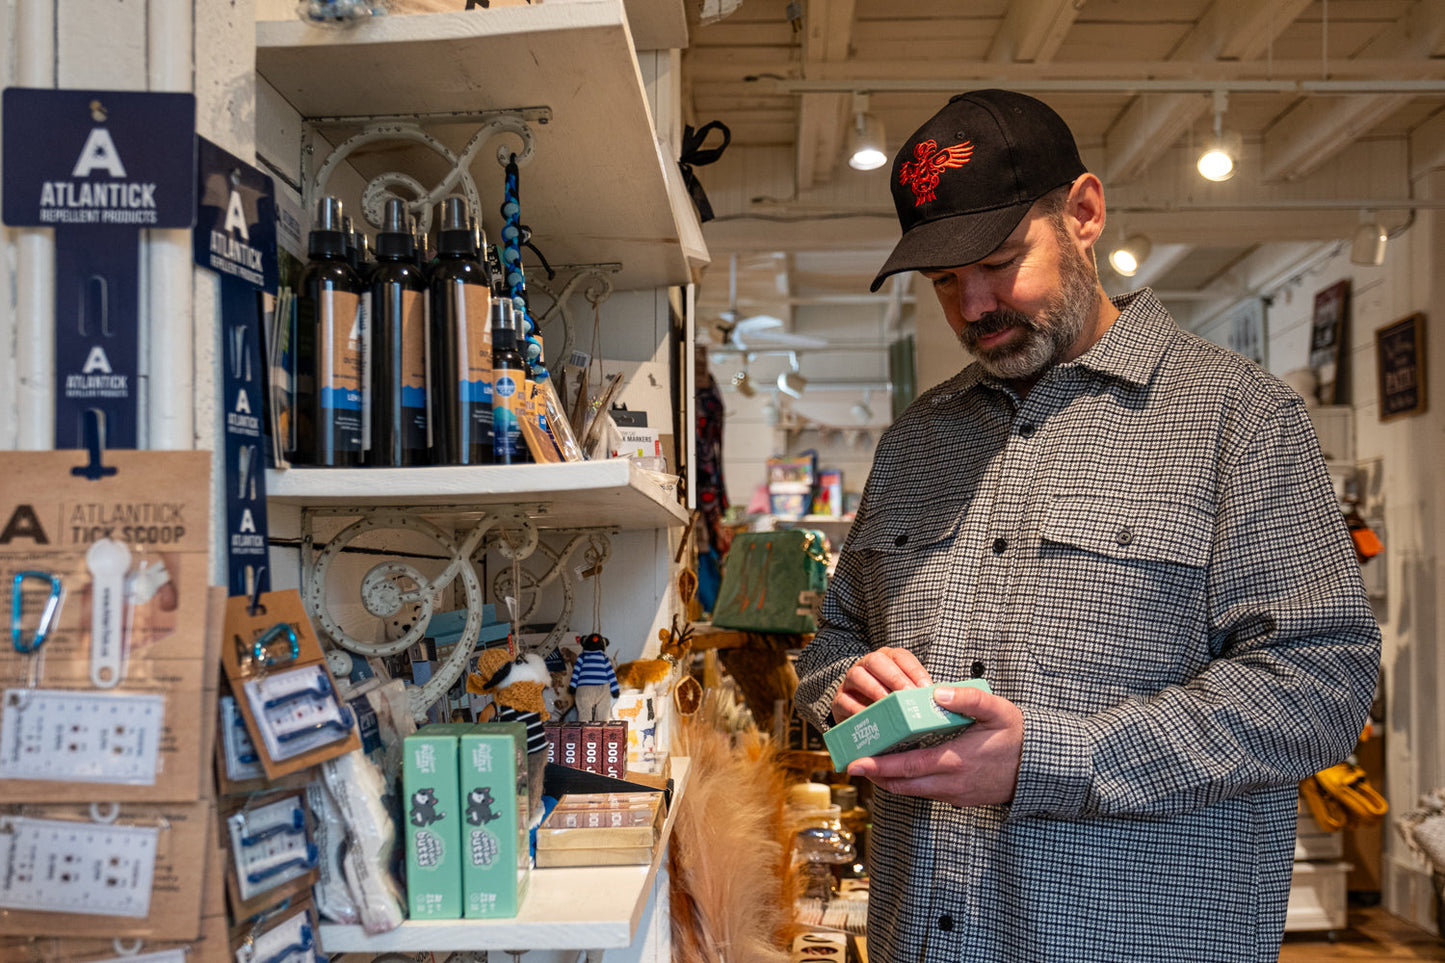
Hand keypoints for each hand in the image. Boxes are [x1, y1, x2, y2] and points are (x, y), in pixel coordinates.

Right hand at [831, 646, 932, 722]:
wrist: (864, 721)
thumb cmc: (893, 707)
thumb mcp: (907, 697)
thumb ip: (920, 695)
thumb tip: (944, 702)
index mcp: (888, 659)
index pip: (901, 657)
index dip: (914, 671)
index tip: (927, 689)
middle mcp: (867, 664)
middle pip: (876, 660)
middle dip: (894, 677)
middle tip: (907, 694)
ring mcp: (850, 681)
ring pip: (857, 675)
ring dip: (875, 690)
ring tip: (889, 705)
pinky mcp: (839, 700)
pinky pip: (844, 700)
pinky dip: (857, 709)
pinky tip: (871, 718)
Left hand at [846, 684, 1023, 807]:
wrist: (1039, 767)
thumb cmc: (1017, 736)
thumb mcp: (997, 710)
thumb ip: (968, 699)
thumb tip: (938, 692)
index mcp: (955, 761)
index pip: (908, 767)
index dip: (880, 766)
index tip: (857, 762)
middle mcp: (952, 783)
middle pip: (903, 785)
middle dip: (875, 775)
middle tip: (854, 762)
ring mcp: (955, 794)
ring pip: (913, 791)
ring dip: (890, 780)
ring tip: (871, 763)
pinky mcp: (960, 798)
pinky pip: (927, 793)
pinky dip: (909, 783)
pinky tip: (901, 768)